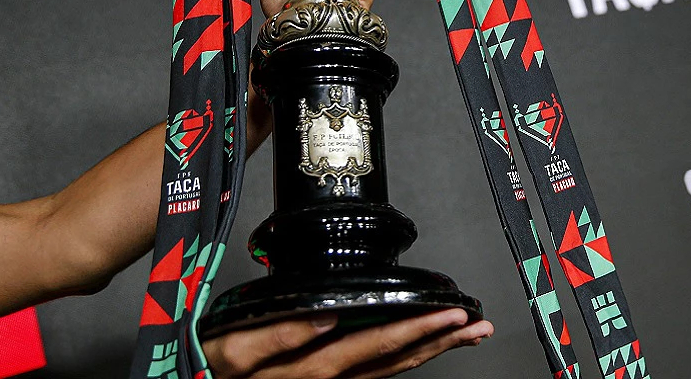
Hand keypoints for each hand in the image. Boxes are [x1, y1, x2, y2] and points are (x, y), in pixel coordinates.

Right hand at [203, 309, 492, 378]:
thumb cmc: (214, 368)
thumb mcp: (231, 351)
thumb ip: (275, 338)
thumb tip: (325, 319)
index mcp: (309, 368)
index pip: (373, 346)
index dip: (413, 331)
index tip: (446, 317)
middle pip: (393, 361)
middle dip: (437, 342)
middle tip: (476, 324)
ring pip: (391, 370)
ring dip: (431, 351)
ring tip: (467, 332)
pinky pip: (377, 375)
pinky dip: (407, 359)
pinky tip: (428, 346)